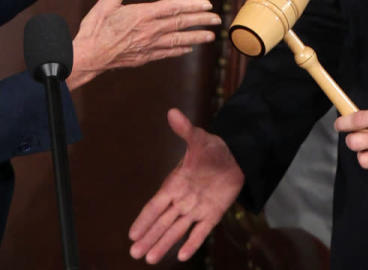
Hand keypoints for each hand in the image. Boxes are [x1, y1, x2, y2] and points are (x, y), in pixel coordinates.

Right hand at [68, 0, 220, 89]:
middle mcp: (149, 31)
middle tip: (217, 19)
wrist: (88, 57)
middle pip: (180, 24)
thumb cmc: (95, 29)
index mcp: (142, 15)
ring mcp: (149, 46)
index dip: (191, 5)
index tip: (206, 4)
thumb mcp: (106, 3)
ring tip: (211, 36)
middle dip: (201, 20)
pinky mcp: (145, 57)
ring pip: (178, 40)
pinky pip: (167, 53)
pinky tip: (188, 49)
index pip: (173, 8)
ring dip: (196, 37)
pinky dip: (180, 50)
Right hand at [129, 109, 243, 263]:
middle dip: (148, 238)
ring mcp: (197, 209)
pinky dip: (192, 243)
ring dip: (163, 244)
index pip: (155, 205)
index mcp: (175, 183)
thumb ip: (185, 130)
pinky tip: (182, 256)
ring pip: (176, 230)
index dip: (143, 220)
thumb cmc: (213, 147)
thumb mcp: (199, 138)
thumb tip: (172, 112)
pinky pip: (200, 232)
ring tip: (149, 259)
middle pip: (162, 223)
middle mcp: (182, 199)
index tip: (131, 234)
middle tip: (134, 254)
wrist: (235, 156)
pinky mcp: (212, 214)